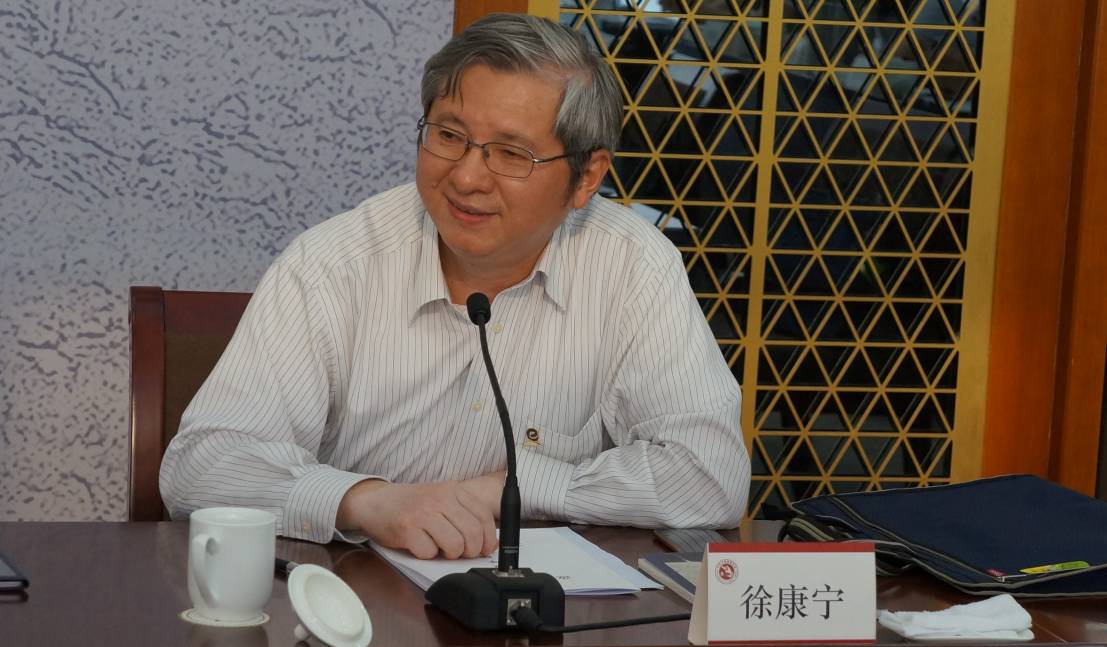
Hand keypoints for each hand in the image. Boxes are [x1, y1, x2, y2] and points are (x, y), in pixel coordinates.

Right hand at [337, 472, 503, 559]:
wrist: (374, 501)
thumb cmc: (411, 505)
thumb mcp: (442, 500)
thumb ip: (465, 516)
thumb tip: (488, 544)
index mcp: (453, 490)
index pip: (483, 517)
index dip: (488, 539)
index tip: (484, 549)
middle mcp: (440, 498)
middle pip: (472, 534)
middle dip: (470, 551)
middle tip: (460, 553)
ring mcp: (423, 512)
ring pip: (455, 545)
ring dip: (449, 554)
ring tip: (439, 548)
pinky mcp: (407, 528)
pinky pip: (429, 552)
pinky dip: (427, 555)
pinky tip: (420, 545)